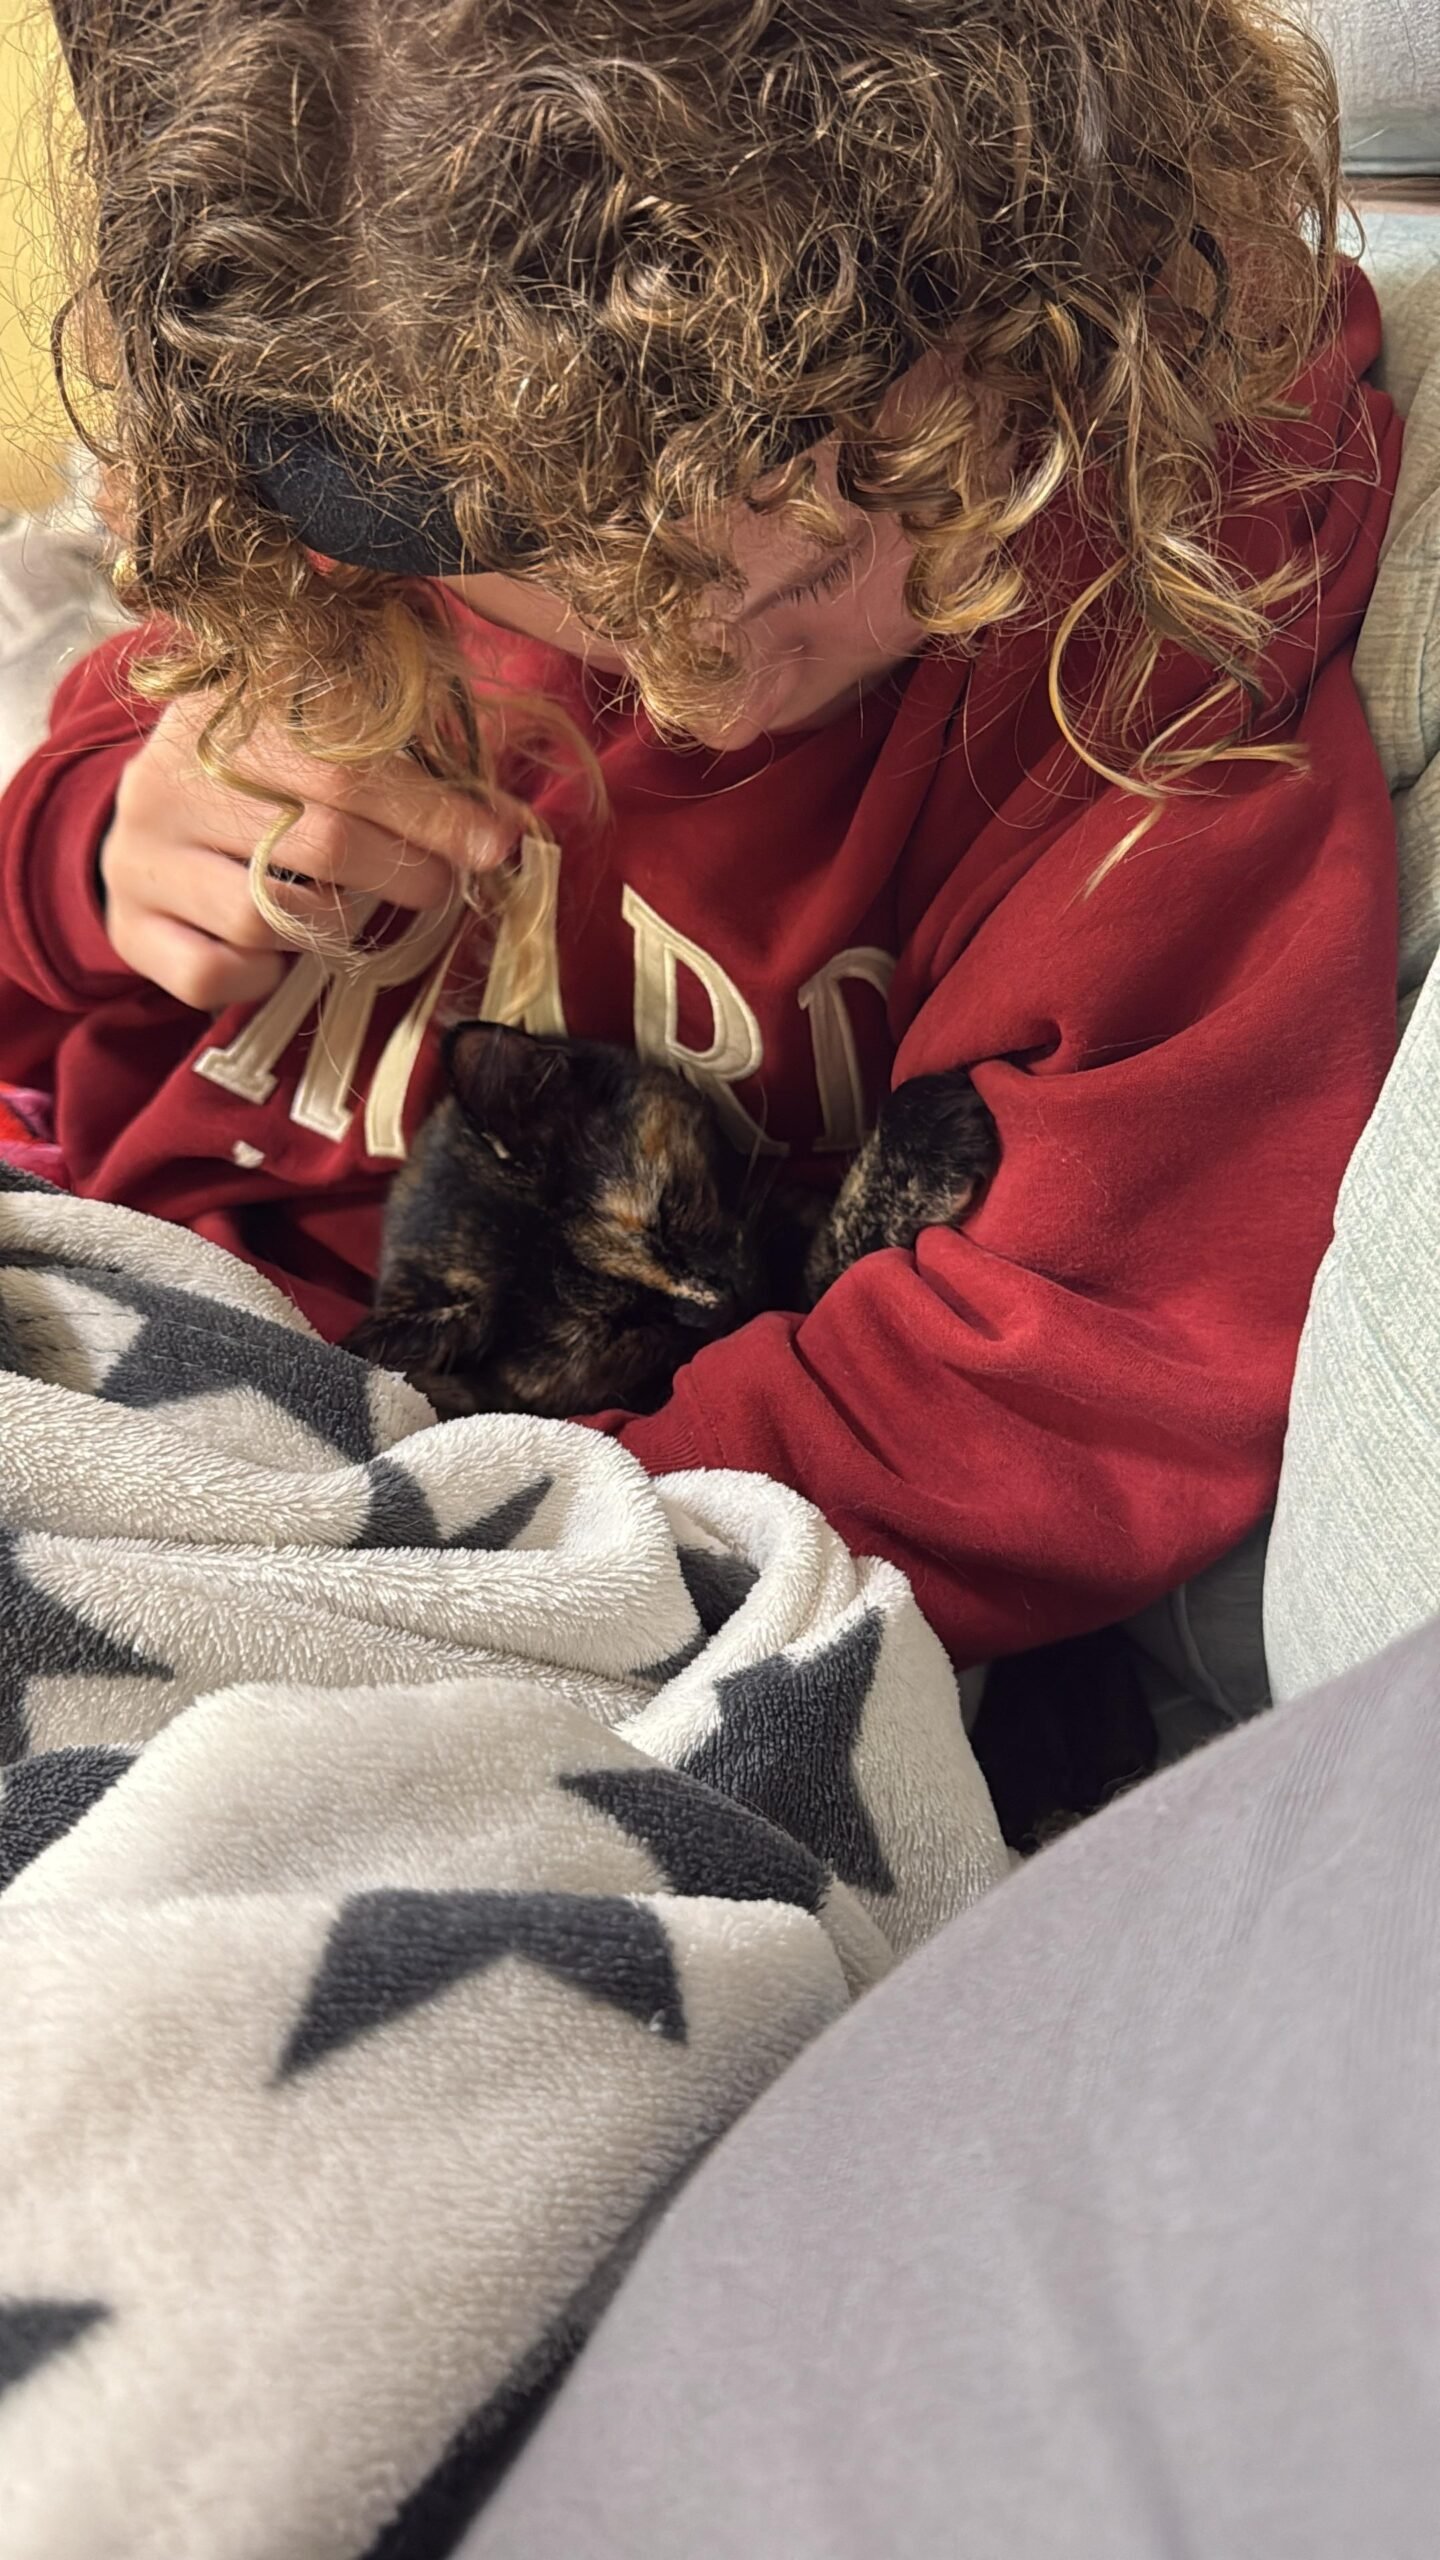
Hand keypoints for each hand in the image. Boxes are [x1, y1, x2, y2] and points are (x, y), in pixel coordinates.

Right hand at [100, 690, 514, 1010]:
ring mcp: (140, 859)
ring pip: (263, 918)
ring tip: (334, 907)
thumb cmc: (252, 780)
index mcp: (223, 717)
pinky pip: (212, 974)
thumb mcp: (308, 742)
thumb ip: (398, 768)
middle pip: (318, 843)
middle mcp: (167, 782)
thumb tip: (504, 826)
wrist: (140, 817)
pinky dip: (259, 976)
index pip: (346, 769)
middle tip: (438, 888)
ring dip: (326, 926)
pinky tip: (273, 950)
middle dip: (402, 873)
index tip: (494, 844)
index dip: (432, 814)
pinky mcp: (127, 928)